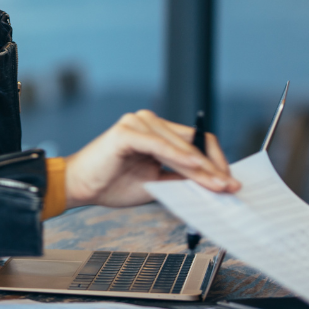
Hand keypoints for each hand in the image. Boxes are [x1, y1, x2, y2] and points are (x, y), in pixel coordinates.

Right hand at [64, 110, 240, 208]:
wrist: (78, 186)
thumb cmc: (110, 183)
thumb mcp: (155, 183)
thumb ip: (180, 179)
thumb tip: (212, 185)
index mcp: (154, 131)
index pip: (195, 141)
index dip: (215, 162)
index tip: (227, 182)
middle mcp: (147, 121)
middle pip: (193, 142)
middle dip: (214, 167)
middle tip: (229, 187)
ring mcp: (137, 123)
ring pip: (180, 146)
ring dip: (201, 167)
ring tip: (217, 184)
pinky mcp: (126, 132)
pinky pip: (160, 145)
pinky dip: (179, 157)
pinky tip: (195, 168)